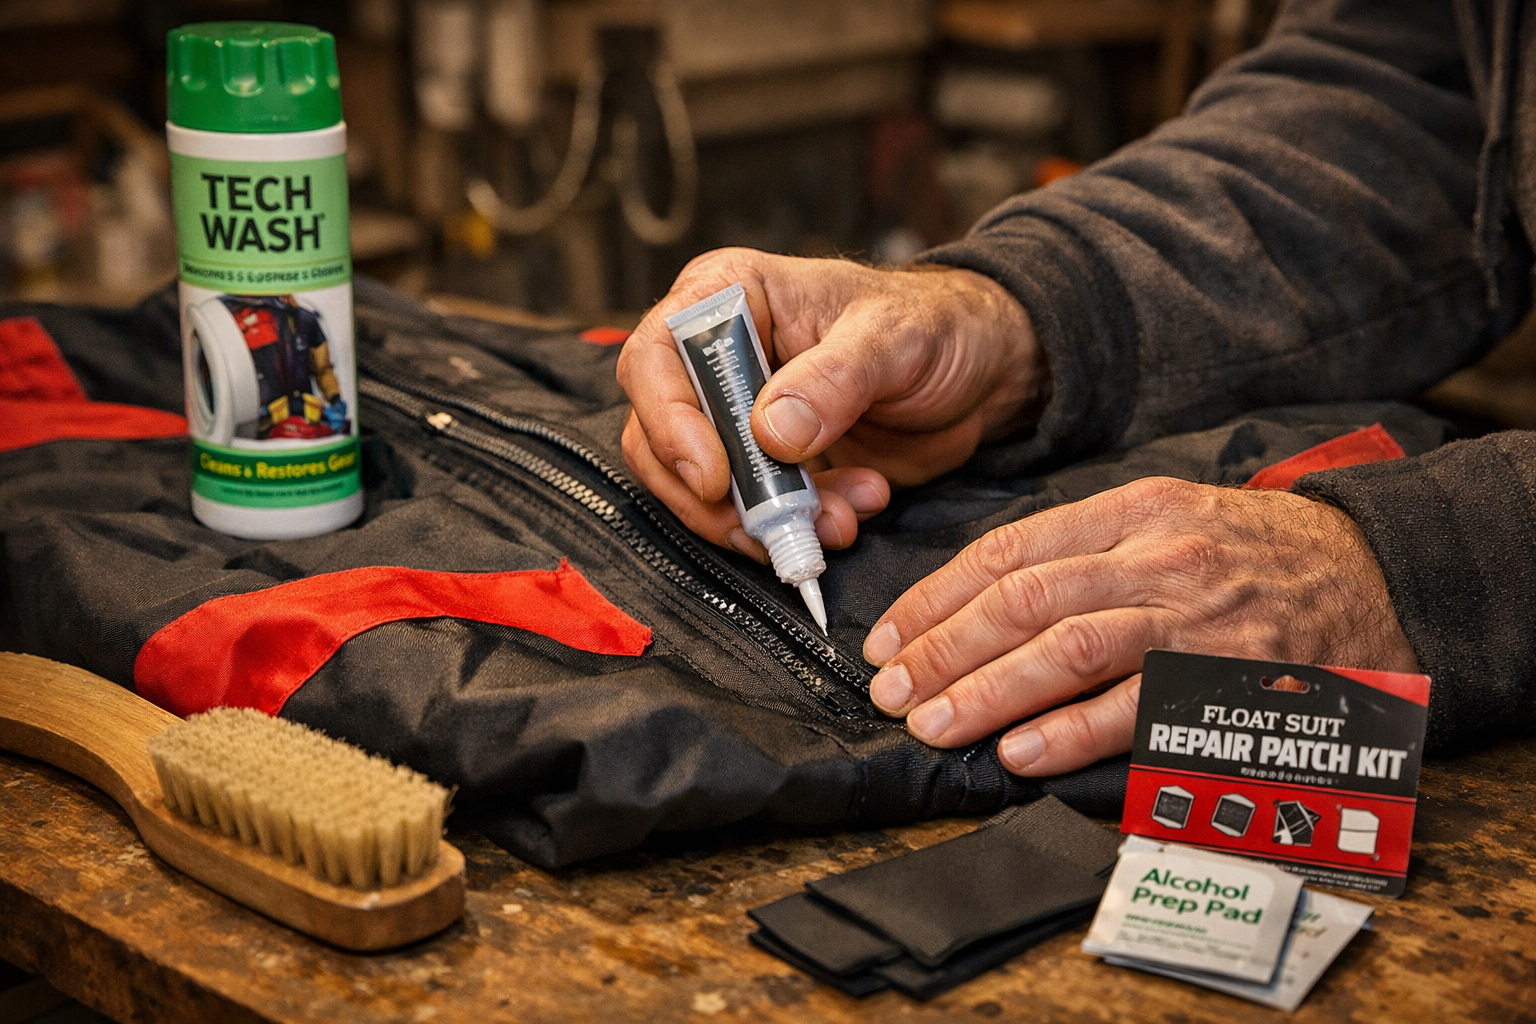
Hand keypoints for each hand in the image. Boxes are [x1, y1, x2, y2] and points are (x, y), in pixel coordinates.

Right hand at [617, 248, 1045, 560]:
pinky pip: (749, 516)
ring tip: (838, 519)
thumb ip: (835, 378)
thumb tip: (771, 430)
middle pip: (657, 438)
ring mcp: (735, 419)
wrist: (979, 375)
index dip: (669, 421)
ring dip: (761, 522)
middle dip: (713, 496)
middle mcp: (716, 357)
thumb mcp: (895, 339)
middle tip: (773, 525)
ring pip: (697, 490)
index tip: (714, 477)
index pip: (655, 357)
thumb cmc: (936, 327)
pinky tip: (851, 513)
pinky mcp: (765, 470)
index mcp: (729, 296)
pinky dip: (793, 531)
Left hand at [861, 477, 1419, 775]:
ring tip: (934, 724)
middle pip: (1023, 600)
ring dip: (987, 691)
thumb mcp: (1166, 518)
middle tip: (892, 690)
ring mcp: (1192, 618)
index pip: (1006, 551)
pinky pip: (1136, 708)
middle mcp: (1155, 557)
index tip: (888, 637)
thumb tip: (979, 598)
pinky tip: (1020, 752)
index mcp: (1131, 512)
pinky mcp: (1225, 677)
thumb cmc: (1252, 553)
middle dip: (943, 649)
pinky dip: (1071, 731)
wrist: (1372, 573)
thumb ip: (1080, 548)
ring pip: (1067, 649)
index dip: (935, 598)